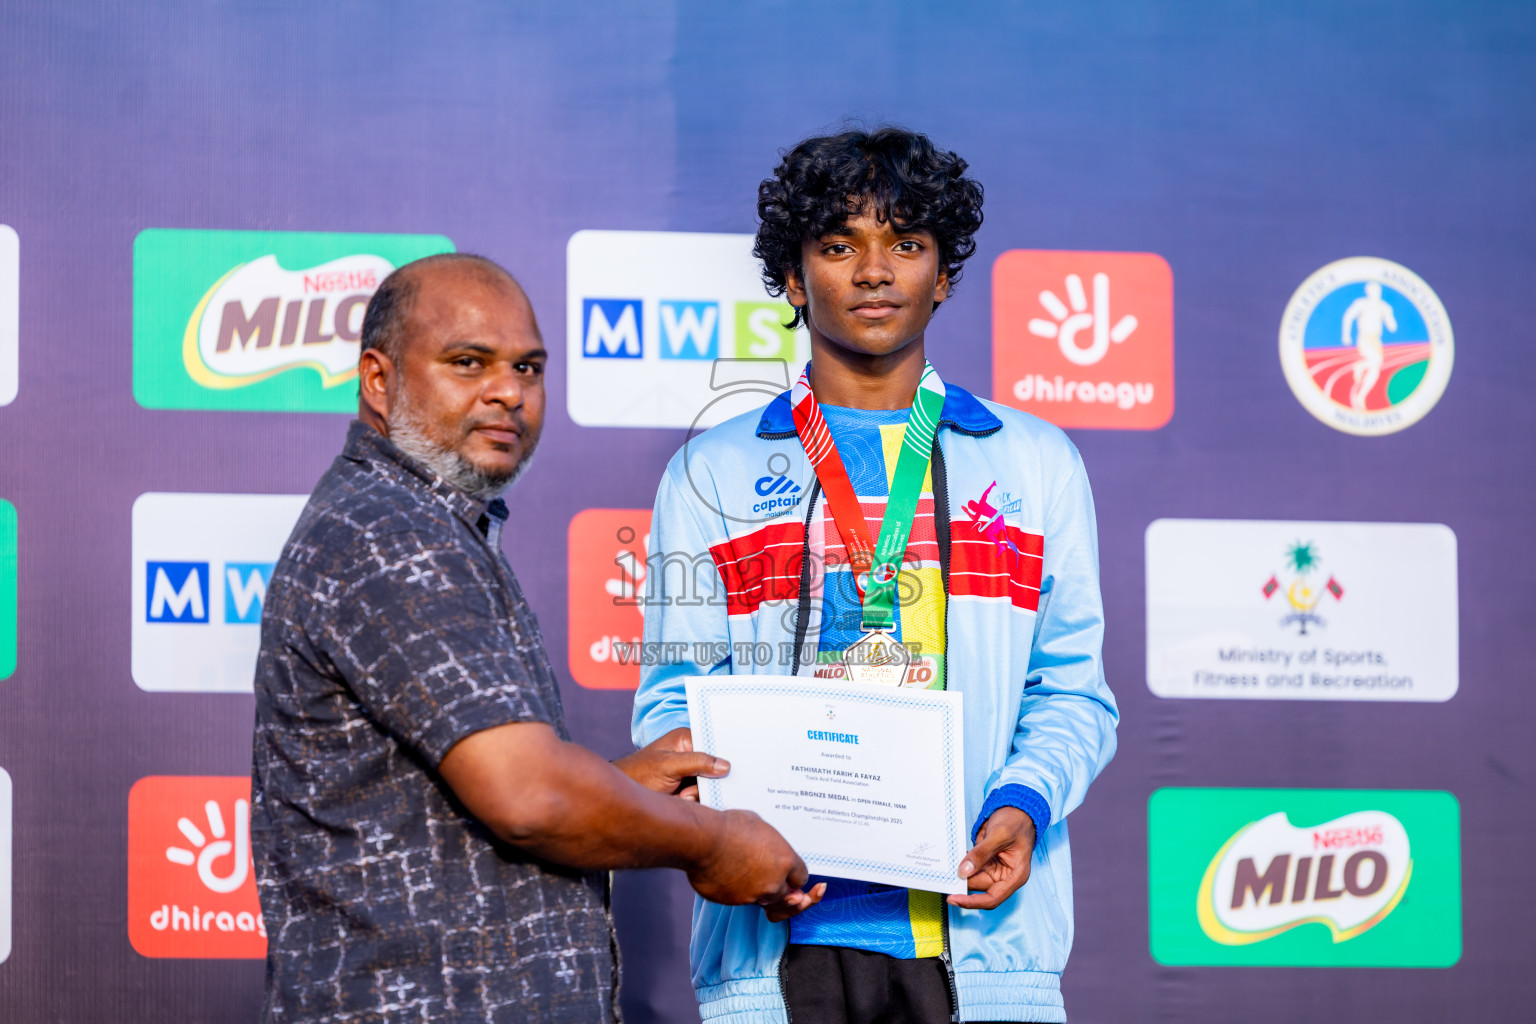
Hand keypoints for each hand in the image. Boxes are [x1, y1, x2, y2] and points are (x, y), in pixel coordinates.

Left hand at [613, 727, 726, 799]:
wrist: (622, 798)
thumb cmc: (639, 773)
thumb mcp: (668, 765)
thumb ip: (697, 762)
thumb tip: (725, 765)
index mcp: (686, 739)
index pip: (713, 744)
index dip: (721, 756)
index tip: (727, 770)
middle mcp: (690, 753)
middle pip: (714, 766)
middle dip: (706, 780)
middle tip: (689, 789)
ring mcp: (690, 772)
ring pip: (710, 783)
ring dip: (698, 793)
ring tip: (681, 796)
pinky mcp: (688, 788)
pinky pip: (703, 795)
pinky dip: (694, 800)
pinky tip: (681, 800)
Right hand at [688, 809, 826, 920]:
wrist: (703, 840)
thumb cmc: (730, 827)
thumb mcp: (760, 826)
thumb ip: (771, 844)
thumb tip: (768, 847)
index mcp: (785, 860)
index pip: (801, 877)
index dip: (794, 876)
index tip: (789, 874)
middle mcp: (774, 882)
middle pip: (785, 894)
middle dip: (777, 886)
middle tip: (764, 874)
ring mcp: (754, 895)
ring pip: (762, 899)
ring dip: (756, 890)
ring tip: (742, 870)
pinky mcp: (735, 903)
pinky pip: (739, 900)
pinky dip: (735, 891)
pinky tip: (726, 873)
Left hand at [947, 806, 1035, 909]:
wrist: (1017, 810)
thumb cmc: (1016, 822)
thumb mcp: (1000, 835)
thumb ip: (982, 853)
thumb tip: (964, 871)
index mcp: (1015, 876)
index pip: (993, 898)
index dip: (973, 902)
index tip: (954, 899)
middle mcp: (1005, 876)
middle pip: (979, 888)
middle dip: (962, 884)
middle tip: (943, 878)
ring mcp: (994, 869)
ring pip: (973, 878)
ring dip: (959, 874)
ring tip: (944, 869)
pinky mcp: (986, 862)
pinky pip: (971, 868)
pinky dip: (961, 865)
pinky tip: (951, 861)